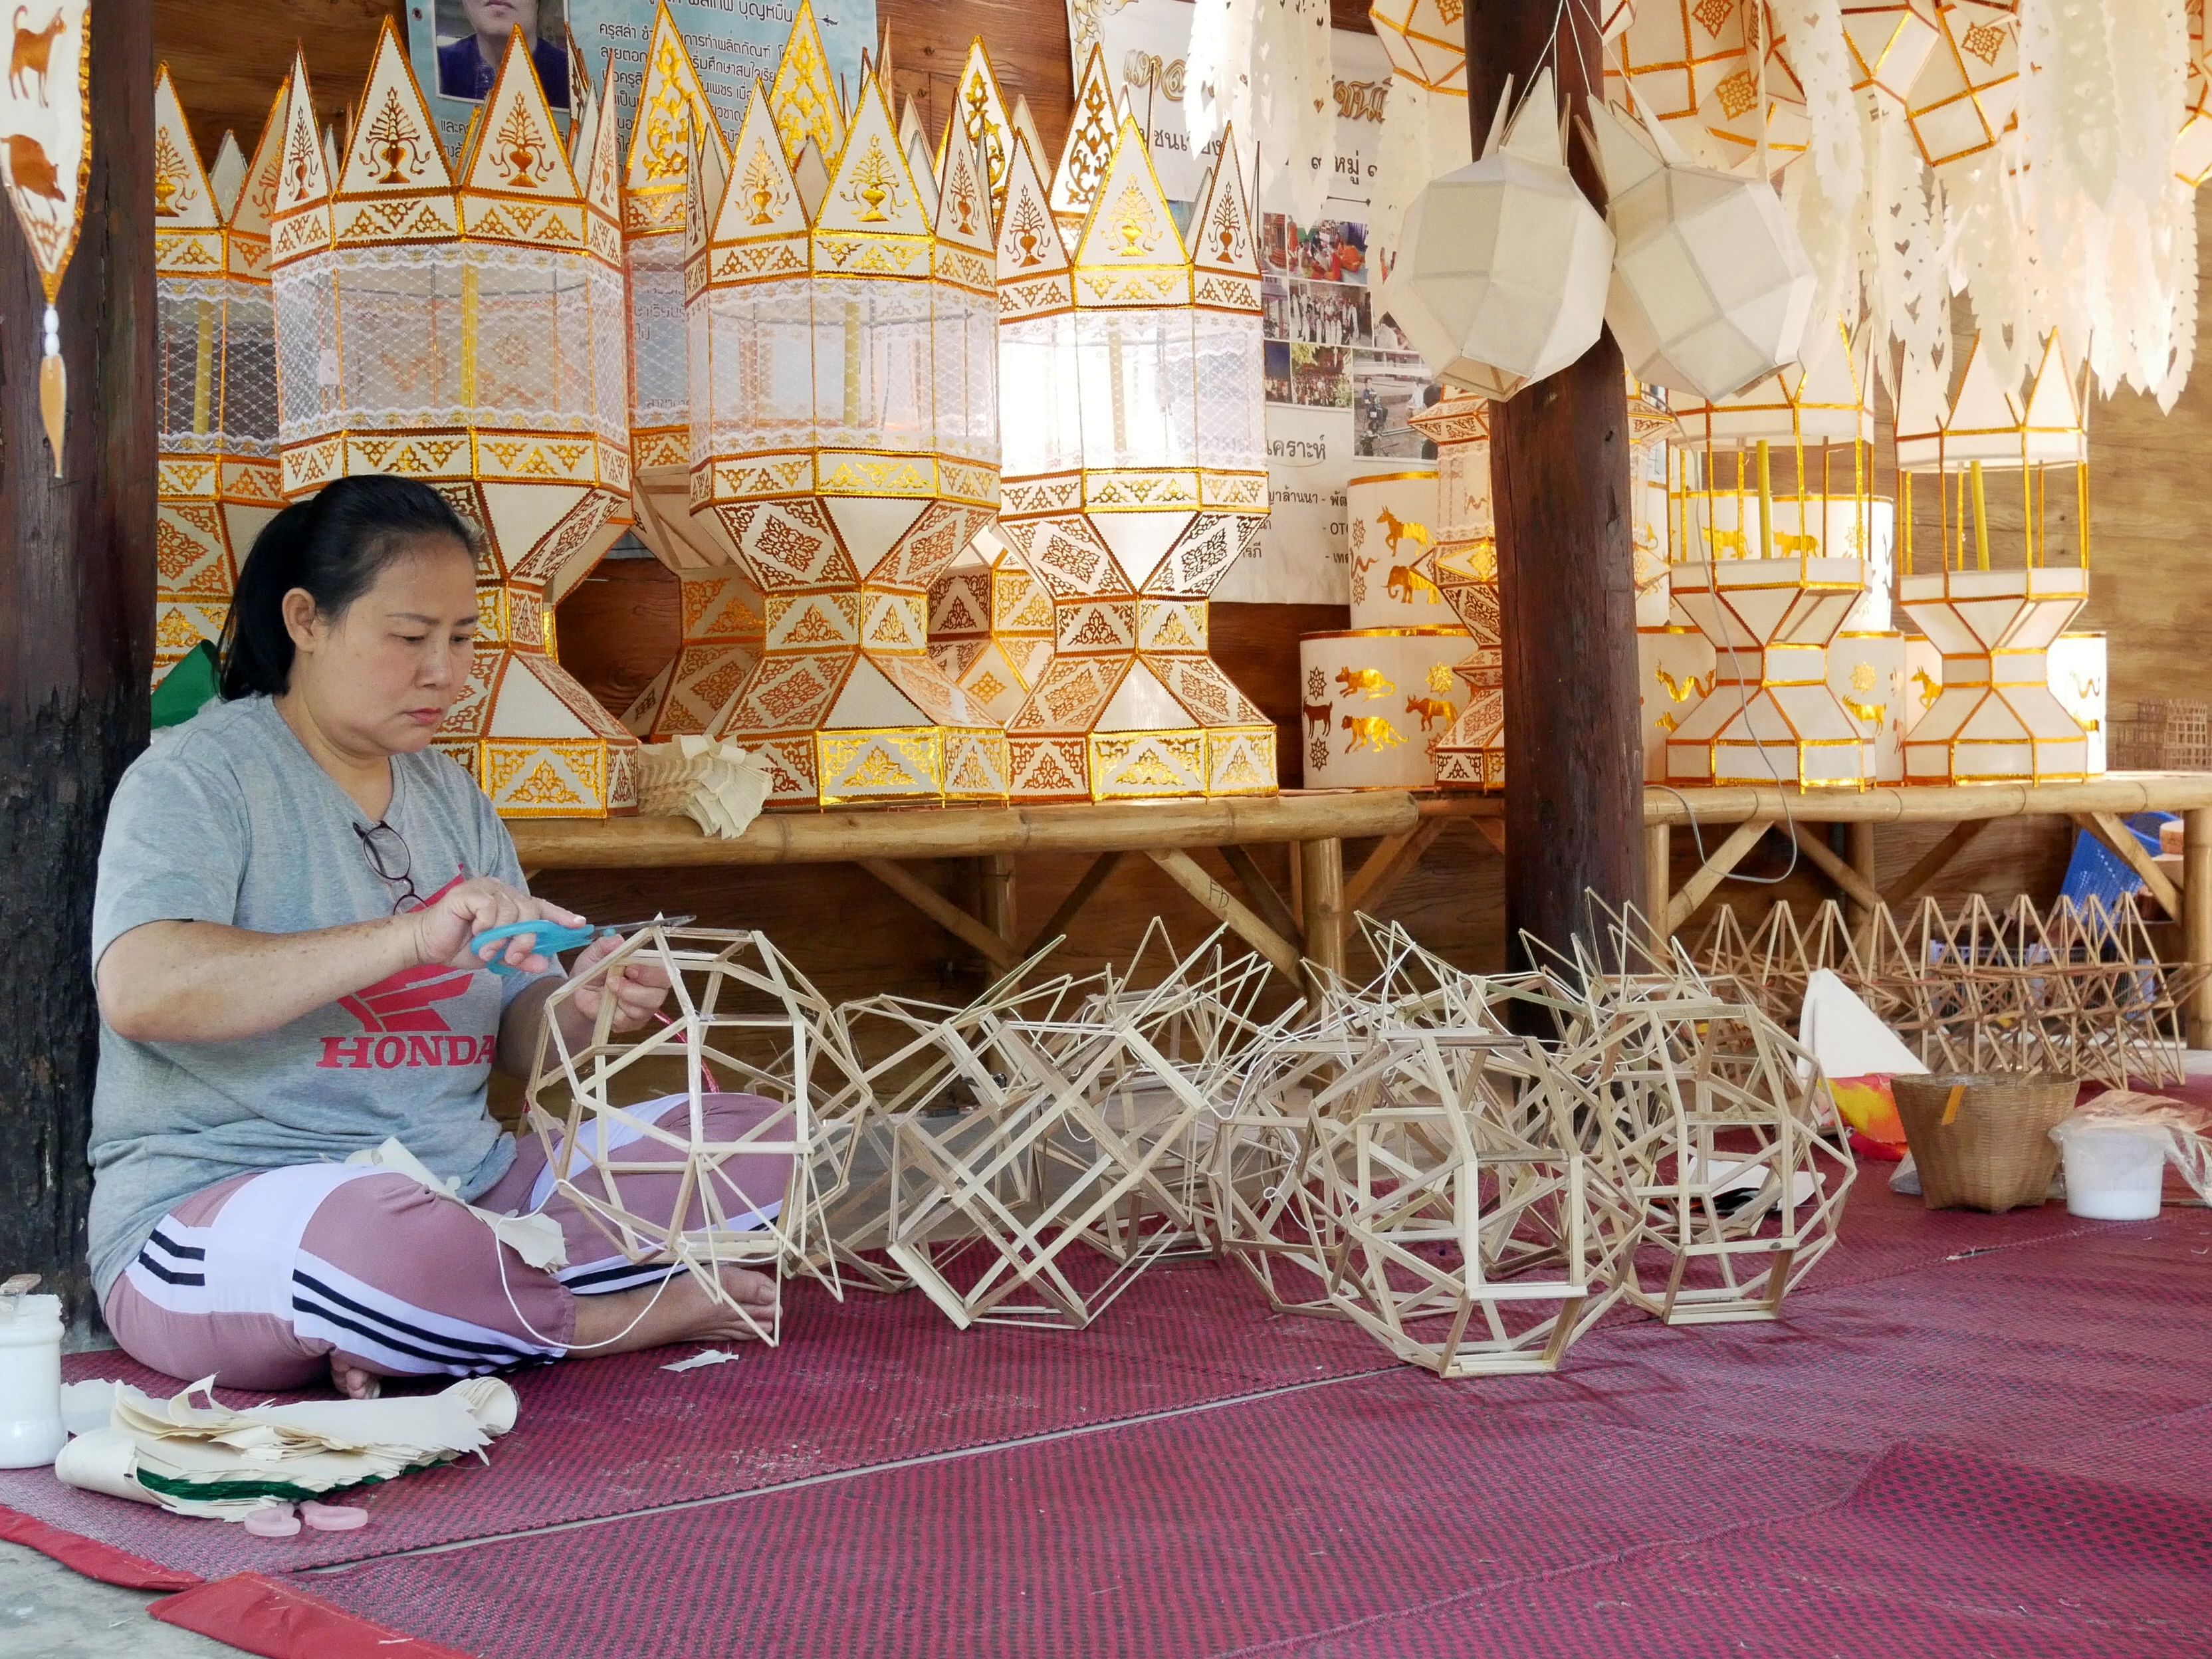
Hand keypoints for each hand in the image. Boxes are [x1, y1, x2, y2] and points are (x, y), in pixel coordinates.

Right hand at [405, 877, 583, 975]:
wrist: (427, 945)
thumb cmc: (462, 947)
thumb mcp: (497, 957)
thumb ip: (520, 958)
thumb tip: (544, 963)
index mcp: (510, 903)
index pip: (541, 906)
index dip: (560, 916)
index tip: (580, 925)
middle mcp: (501, 890)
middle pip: (530, 910)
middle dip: (526, 938)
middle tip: (512, 958)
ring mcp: (485, 888)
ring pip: (511, 910)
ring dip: (502, 937)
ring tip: (487, 950)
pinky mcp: (468, 892)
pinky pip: (490, 907)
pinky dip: (487, 926)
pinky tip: (476, 933)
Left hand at [563, 932, 672, 1033]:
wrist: (578, 995)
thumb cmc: (591, 971)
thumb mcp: (594, 954)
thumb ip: (605, 945)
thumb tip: (617, 940)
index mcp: (649, 967)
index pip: (665, 970)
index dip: (651, 972)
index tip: (629, 969)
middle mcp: (652, 987)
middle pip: (661, 992)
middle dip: (637, 988)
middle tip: (614, 981)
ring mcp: (645, 1007)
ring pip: (647, 1007)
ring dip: (624, 998)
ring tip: (609, 990)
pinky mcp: (635, 1022)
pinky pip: (632, 1020)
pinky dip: (617, 1012)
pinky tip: (609, 1005)